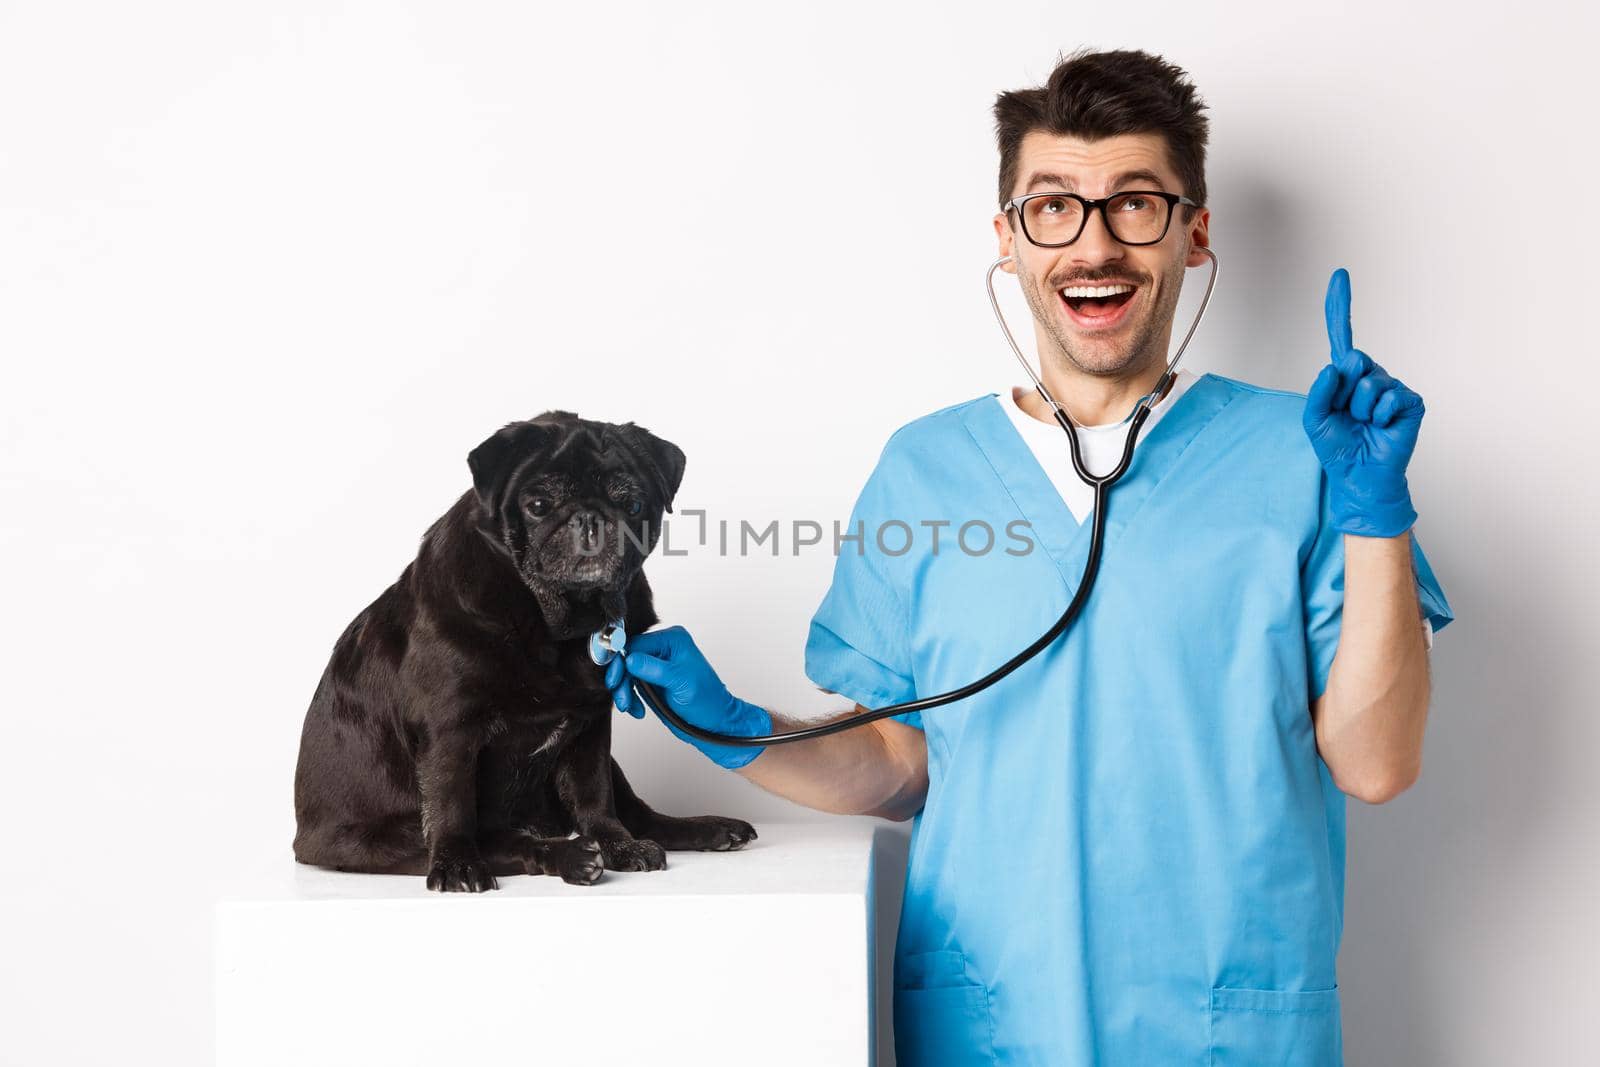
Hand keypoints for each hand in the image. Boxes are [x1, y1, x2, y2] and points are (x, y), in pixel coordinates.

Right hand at [603, 625, 771, 769]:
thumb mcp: (680, 682)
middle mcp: (663, 648)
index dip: (622, 661)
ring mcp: (656, 664)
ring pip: (626, 672)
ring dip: (624, 691)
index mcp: (672, 640)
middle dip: (622, 679)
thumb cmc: (707, 700)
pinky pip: (631, 684)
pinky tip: (637, 710)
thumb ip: (654, 669)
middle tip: (623, 699)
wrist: (714, 722)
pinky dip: (630, 698)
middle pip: (627, 657)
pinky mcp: (652, 680)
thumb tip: (629, 658)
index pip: (635, 644)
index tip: (616, 680)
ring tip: (630, 707)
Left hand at [1302, 268, 1425, 536]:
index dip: (1340, 307)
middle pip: (1354, 360)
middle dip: (1343, 392)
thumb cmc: (1338, 448)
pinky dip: (1380, 416)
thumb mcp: (1314, 420)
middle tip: (1348, 415)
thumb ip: (1319, 391)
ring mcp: (1392, 387)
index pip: (1342, 336)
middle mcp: (1370, 376)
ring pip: (1369, 382)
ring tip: (1364, 425)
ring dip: (1359, 409)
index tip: (1339, 275)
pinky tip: (1382, 428)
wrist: (1359, 476)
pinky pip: (1389, 397)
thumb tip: (1336, 366)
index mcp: (1345, 377)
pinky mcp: (1410, 401)